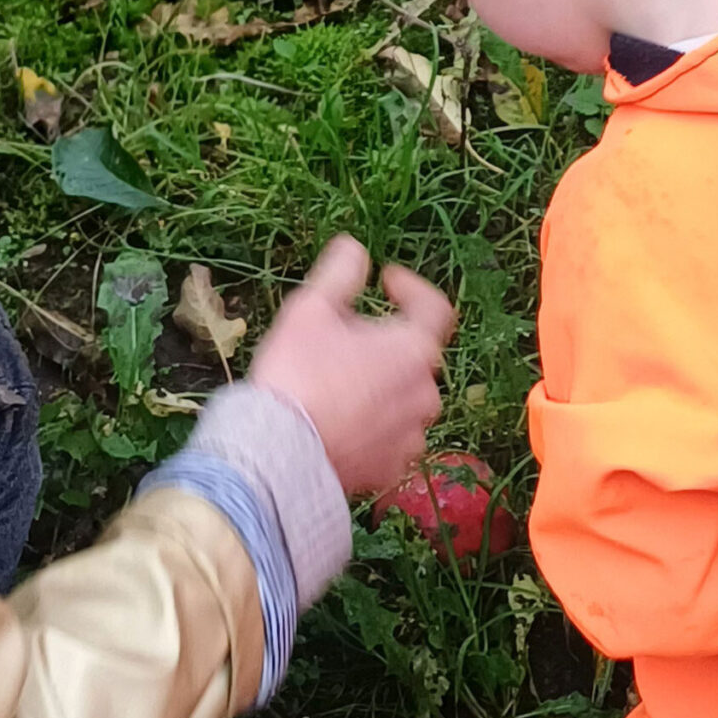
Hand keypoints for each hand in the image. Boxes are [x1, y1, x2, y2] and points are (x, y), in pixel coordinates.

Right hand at [248, 236, 454, 499]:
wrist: (280, 455)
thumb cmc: (297, 375)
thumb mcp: (311, 308)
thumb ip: (341, 272)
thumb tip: (355, 249)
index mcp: (414, 350)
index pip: (436, 308)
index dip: (412, 287)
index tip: (384, 280)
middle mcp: (425, 394)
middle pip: (415, 356)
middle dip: (386, 342)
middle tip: (343, 338)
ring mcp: (412, 436)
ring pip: (403, 398)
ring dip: (381, 385)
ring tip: (337, 383)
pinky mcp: (393, 469)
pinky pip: (390, 436)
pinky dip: (373, 424)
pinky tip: (339, 421)